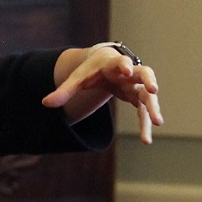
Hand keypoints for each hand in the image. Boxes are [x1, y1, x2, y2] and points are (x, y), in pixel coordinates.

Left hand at [43, 45, 163, 143]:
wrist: (106, 65)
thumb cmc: (92, 70)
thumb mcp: (77, 78)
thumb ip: (64, 91)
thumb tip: (45, 103)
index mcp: (114, 64)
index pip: (121, 61)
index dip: (124, 65)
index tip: (126, 70)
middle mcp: (130, 72)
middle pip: (145, 73)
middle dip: (149, 81)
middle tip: (153, 90)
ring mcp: (137, 84)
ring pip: (148, 95)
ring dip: (152, 108)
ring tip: (157, 123)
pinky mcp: (138, 96)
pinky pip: (144, 110)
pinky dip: (145, 123)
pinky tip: (146, 139)